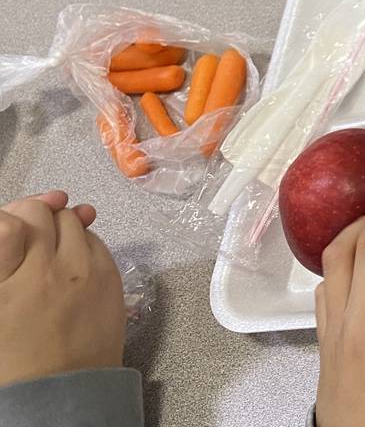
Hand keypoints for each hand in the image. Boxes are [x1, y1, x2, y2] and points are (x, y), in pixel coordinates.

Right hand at [0, 190, 123, 386]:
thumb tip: (8, 228)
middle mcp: (52, 266)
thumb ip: (5, 259)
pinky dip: (83, 242)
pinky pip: (97, 241)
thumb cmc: (15, 358)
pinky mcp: (112, 278)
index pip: (15, 219)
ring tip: (48, 247)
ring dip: (60, 227)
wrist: (59, 392)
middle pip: (46, 213)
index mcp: (13, 276)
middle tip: (26, 234)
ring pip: (74, 222)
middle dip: (35, 216)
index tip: (9, 225)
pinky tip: (71, 261)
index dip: (11, 216)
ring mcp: (87, 269)